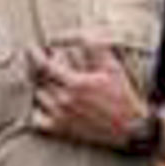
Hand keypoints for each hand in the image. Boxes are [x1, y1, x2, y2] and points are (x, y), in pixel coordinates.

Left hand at [26, 40, 148, 146]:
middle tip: (51, 63)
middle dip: (42, 67)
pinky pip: (36, 118)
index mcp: (76, 83)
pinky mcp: (60, 130)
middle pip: (39, 78)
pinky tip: (47, 102)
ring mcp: (60, 116)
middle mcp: (64, 101)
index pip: (43, 65)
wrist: (131, 127)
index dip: (35, 54)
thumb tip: (63, 35)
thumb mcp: (111, 64)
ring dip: (41, 85)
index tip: (33, 48)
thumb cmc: (122, 95)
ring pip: (37, 95)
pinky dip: (38, 108)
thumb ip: (89, 44)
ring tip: (53, 81)